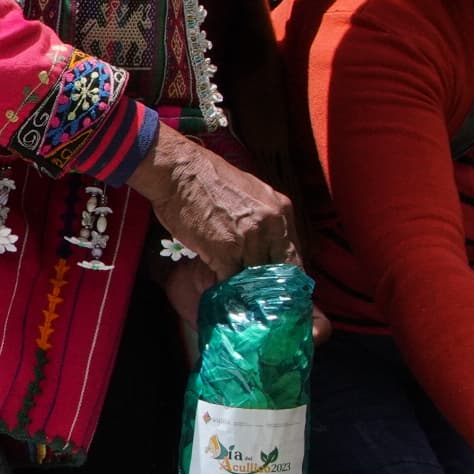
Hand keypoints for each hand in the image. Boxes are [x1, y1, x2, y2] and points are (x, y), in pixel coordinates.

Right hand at [127, 123, 294, 285]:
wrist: (179, 170)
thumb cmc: (207, 181)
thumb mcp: (250, 195)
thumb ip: (263, 221)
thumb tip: (265, 248)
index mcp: (281, 211)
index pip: (294, 258)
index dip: (284, 280)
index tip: (274, 293)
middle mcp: (271, 225)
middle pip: (278, 273)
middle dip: (266, 290)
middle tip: (257, 303)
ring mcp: (250, 239)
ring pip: (254, 280)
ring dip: (242, 292)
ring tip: (234, 298)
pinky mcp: (225, 250)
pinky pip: (230, 281)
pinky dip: (222, 289)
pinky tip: (217, 291)